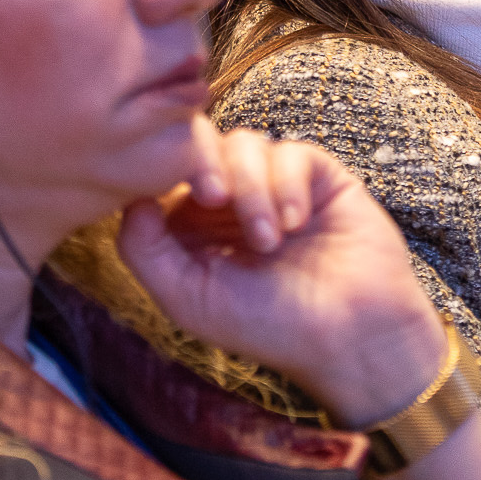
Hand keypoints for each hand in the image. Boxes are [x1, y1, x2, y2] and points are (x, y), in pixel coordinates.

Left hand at [117, 118, 445, 428]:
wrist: (351, 335)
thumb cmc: (269, 326)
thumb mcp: (188, 298)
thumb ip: (143, 251)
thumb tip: (129, 197)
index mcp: (193, 226)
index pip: (166, 173)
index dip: (165, 173)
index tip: (178, 201)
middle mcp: (232, 200)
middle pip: (203, 145)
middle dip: (205, 166)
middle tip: (216, 199)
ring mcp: (276, 184)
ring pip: (245, 144)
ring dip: (252, 189)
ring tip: (269, 240)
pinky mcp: (319, 176)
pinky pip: (291, 152)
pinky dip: (288, 185)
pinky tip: (297, 224)